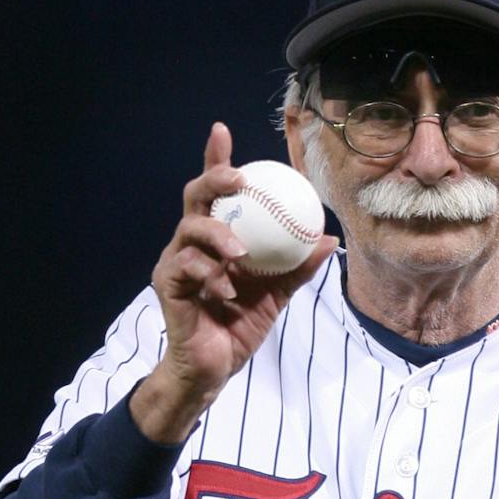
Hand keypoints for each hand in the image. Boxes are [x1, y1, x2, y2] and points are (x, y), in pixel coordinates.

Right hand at [133, 123, 337, 442]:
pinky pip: (186, 269)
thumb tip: (331, 239)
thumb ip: (298, 267)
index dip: (215, 158)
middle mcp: (191, 244)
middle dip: (213, 179)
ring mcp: (175, 263)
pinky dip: (210, 276)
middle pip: (195, 197)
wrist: (213, 369)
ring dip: (217, 235)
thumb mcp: (276, 294)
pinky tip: (227, 291)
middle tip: (238, 178)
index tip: (222, 130)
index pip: (215, 193)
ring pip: (189, 230)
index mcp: (216, 238)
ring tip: (240, 253)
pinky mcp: (167, 286)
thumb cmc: (239, 326)